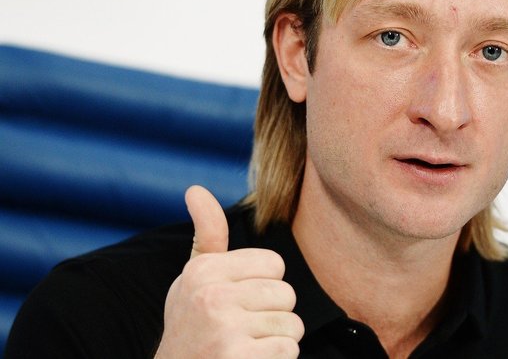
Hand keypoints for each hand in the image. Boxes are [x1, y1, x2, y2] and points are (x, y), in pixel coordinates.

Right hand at [155, 185, 303, 357]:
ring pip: (292, 324)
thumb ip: (207, 234)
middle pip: (286, 294)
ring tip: (249, 344)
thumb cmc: (191, 322)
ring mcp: (225, 329)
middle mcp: (212, 296)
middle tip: (246, 327)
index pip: (275, 263)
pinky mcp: (239, 358)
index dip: (266, 284)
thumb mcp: (193, 276)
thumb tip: (196, 189)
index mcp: (205, 271)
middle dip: (274, 314)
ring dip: (278, 339)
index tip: (242, 299)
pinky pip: (288, 350)